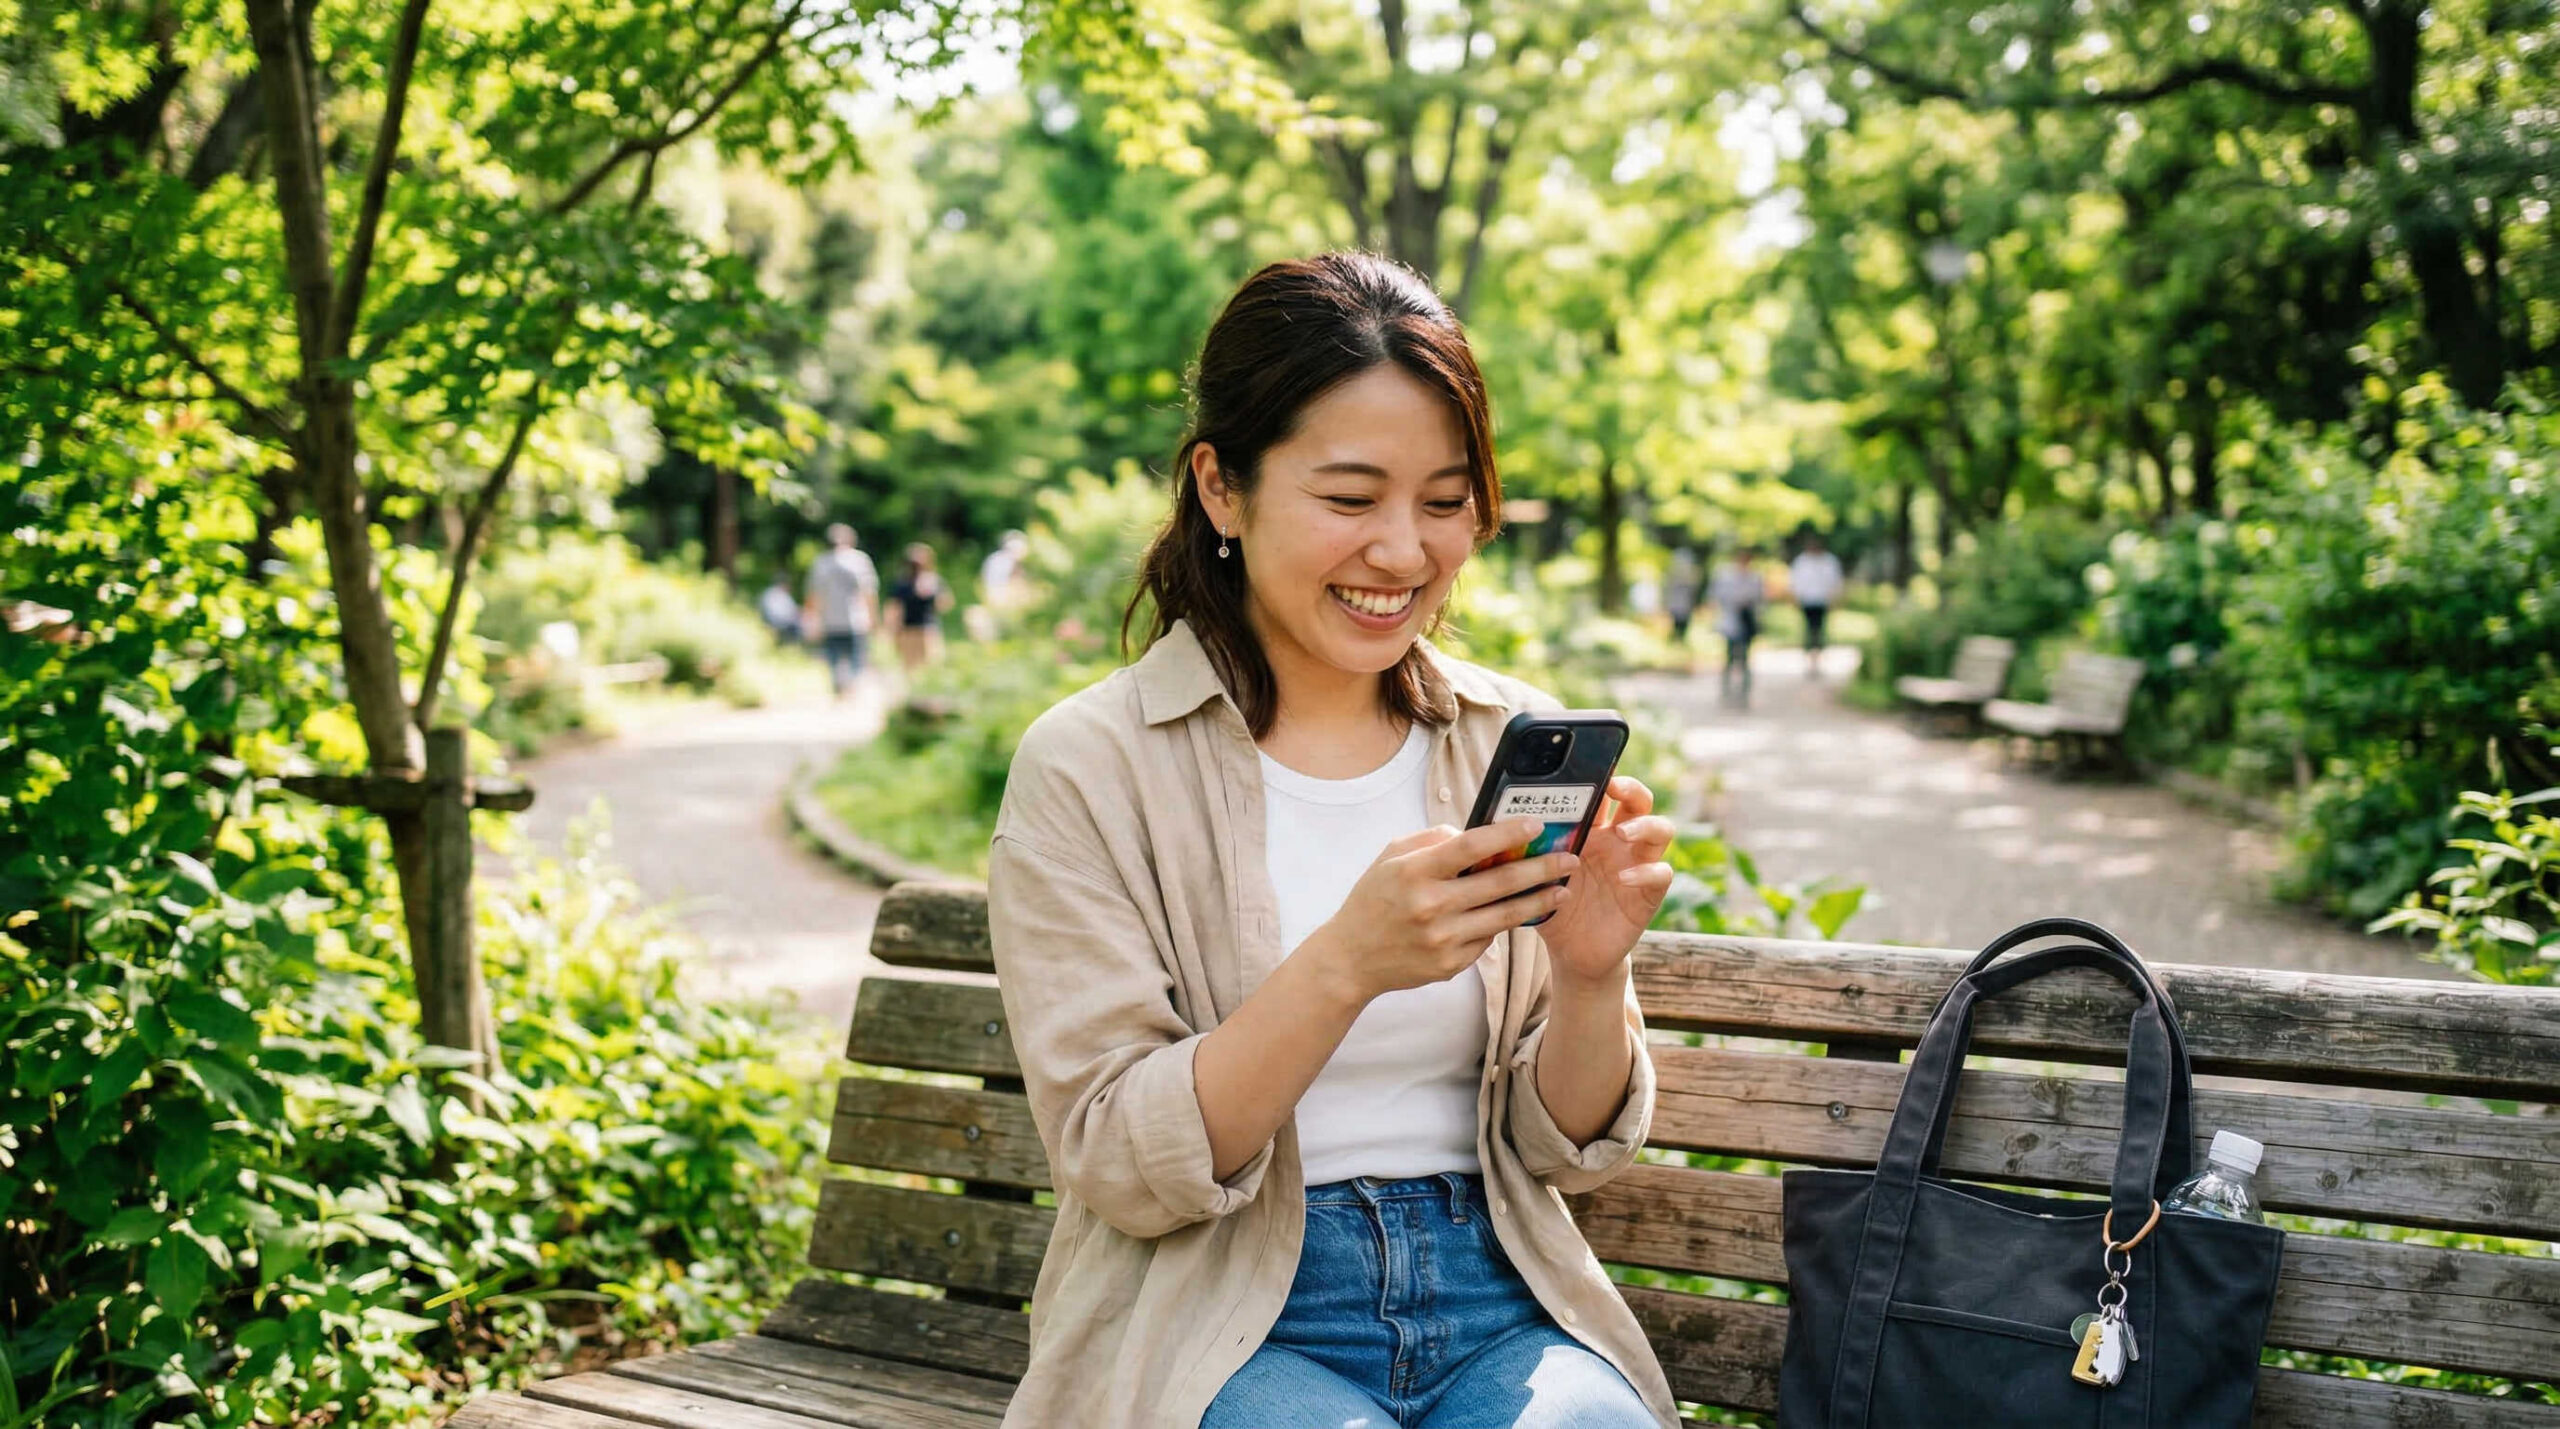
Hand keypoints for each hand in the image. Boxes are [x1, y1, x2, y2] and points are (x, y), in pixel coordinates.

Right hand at [1307, 819, 1580, 1004]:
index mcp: (1415, 872)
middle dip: (1541, 868)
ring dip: (1539, 901)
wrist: (1350, 960)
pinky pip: (1487, 940)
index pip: (1471, 846)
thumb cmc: (1373, 900)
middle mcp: (1431, 907)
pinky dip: (1502, 925)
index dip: (1507, 833)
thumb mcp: (1390, 858)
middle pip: (1500, 883)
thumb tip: (1476, 833)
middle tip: (1570, 859)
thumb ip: (1432, 840)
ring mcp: (1443, 940)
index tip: (1536, 824)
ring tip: (1563, 889)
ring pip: (1505, 916)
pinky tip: (1516, 914)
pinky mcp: (1450, 965)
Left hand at [1534, 775, 1676, 986]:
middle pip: (1640, 800)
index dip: (1603, 776)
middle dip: (1631, 788)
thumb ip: (1523, 849)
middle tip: (1614, 788)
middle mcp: (1618, 842)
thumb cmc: (1550, 904)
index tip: (1590, 767)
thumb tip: (1492, 822)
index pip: (1606, 792)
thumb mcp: (1533, 873)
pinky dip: (1646, 872)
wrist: (1570, 952)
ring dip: (1645, 825)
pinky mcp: (1648, 894)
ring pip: (1661, 830)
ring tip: (1622, 832)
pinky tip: (1624, 878)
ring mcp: (1637, 864)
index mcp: (1592, 829)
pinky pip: (1661, 873)